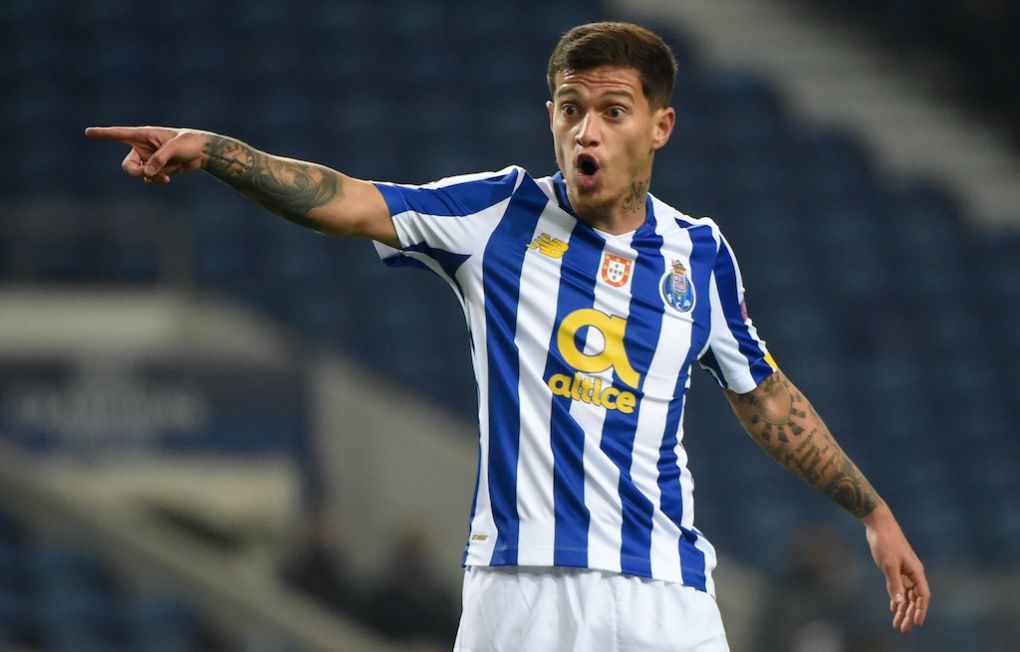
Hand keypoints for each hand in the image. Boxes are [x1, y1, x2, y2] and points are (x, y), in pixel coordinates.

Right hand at [84, 126, 210, 185]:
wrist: (202, 152)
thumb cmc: (189, 142)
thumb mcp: (175, 148)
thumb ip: (160, 159)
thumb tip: (147, 174)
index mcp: (143, 135)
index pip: (119, 134)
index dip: (103, 134)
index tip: (87, 132)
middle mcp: (142, 148)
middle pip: (127, 165)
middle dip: (136, 172)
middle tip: (149, 174)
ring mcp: (148, 159)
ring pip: (140, 174)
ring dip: (152, 177)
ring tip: (166, 175)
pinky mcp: (156, 169)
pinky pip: (150, 179)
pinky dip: (157, 181)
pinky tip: (167, 180)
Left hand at [862, 504, 930, 633]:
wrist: (878, 523)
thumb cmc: (885, 542)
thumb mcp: (888, 564)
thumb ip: (894, 584)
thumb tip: (898, 603)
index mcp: (916, 571)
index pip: (922, 596)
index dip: (920, 610)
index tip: (916, 623)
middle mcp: (913, 572)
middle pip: (914, 598)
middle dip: (909, 614)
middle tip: (902, 629)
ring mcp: (905, 570)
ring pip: (906, 594)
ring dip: (902, 608)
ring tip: (896, 623)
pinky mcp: (896, 567)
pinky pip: (900, 587)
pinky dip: (897, 598)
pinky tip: (893, 608)